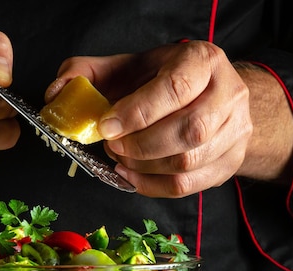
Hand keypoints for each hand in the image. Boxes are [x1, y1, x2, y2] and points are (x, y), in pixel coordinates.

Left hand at [48, 41, 253, 197]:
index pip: (176, 88)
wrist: (214, 95)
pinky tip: (133, 177)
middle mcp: (229, 95)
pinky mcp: (230, 163)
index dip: (138, 112)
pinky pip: (190, 186)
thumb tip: (56, 92)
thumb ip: (90, 72)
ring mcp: (235, 132)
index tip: (107, 126)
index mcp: (204, 61)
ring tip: (123, 159)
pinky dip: (154, 187)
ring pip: (189, 162)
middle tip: (113, 146)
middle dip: (141, 145)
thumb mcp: (131, 66)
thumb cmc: (168, 80)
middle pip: (189, 130)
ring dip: (145, 167)